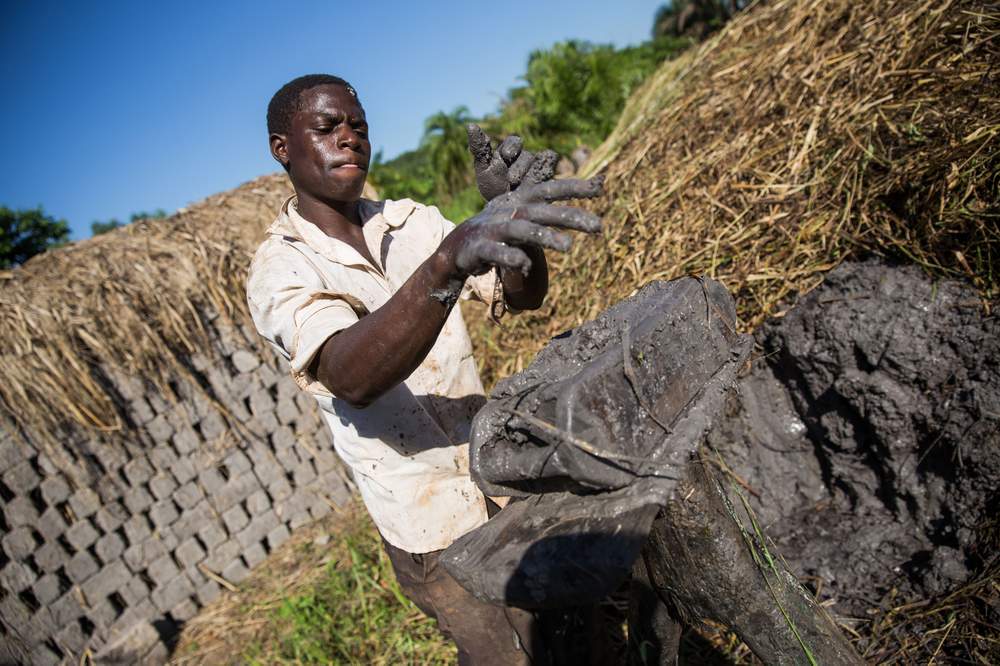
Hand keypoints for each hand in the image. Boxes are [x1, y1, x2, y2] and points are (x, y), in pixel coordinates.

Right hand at [441, 176, 603, 278]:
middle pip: (541, 211)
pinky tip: (525, 265)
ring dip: (545, 236)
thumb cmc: (498, 231)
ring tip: (568, 248)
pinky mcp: (479, 248)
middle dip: (569, 216)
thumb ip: (550, 215)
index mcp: (519, 201)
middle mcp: (508, 212)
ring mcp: (493, 229)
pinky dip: (510, 258)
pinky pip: (496, 253)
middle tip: (598, 226)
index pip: (549, 190)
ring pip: (521, 230)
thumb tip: (589, 213)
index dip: (573, 187)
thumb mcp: (523, 219)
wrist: (456, 248)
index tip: (600, 186)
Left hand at [467, 124, 559, 200]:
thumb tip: (471, 124)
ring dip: (526, 175)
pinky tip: (538, 178)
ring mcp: (536, 164)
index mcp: (508, 152)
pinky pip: (549, 159)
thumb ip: (479, 148)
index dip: (511, 147)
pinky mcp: (546, 171)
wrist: (508, 210)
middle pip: (525, 154)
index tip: (506, 156)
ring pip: (535, 161)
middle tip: (511, 180)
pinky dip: (546, 164)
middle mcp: (523, 156)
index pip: (513, 141)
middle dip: (519, 166)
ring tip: (516, 188)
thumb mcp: (483, 169)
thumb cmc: (493, 188)